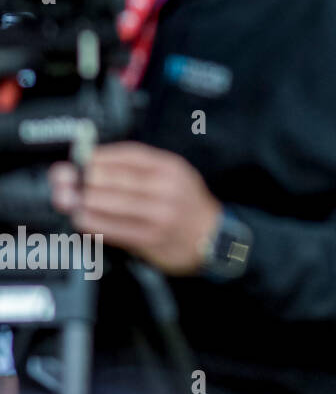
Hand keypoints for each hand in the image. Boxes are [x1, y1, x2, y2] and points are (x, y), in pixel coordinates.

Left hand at [49, 142, 222, 274]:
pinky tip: (82, 219)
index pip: (130, 155)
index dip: (99, 156)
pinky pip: (117, 230)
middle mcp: (167, 189)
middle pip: (117, 179)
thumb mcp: (173, 176)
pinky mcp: (152, 238)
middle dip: (84, 179)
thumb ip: (136, 170)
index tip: (80, 159)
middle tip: (64, 180)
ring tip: (67, 199)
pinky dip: (95, 224)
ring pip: (114, 205)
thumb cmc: (187, 205)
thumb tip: (92, 162)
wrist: (213, 237)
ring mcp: (160, 215)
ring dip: (84, 202)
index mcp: (171, 168)